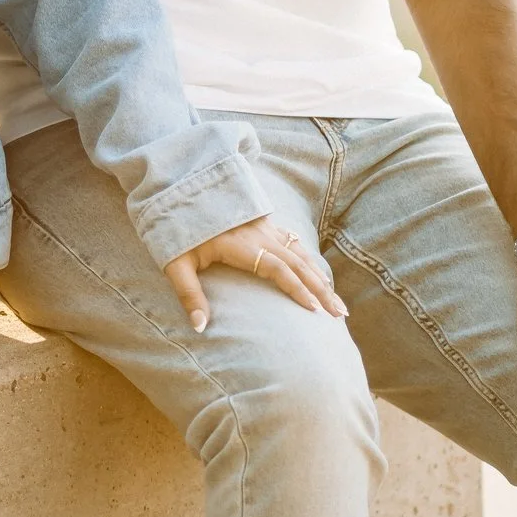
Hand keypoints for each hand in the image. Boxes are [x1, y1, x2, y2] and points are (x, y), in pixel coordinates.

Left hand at [163, 213, 347, 331]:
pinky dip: (312, 263)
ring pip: (301, 254)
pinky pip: (295, 244)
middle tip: (340, 315)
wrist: (181, 189)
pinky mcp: (266, 224)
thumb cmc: (176, 230)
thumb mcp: (176, 262)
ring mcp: (265, 227)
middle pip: (297, 263)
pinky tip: (321, 278)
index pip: (276, 268)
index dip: (296, 288)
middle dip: (321, 290)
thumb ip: (188, 293)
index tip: (313, 309)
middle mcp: (259, 233)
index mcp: (240, 244)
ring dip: (321, 278)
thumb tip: (200, 327)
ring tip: (338, 303)